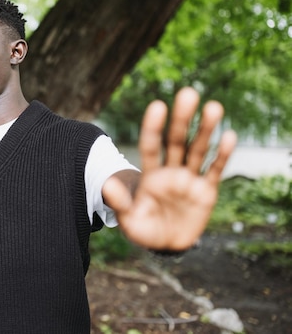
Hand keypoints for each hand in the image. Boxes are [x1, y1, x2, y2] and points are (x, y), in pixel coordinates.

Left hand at [102, 87, 236, 250]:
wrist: (165, 245)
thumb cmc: (144, 230)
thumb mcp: (129, 220)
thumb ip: (120, 203)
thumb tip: (107, 184)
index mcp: (150, 175)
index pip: (151, 146)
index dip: (153, 128)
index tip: (157, 106)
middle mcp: (170, 171)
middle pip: (177, 141)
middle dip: (182, 118)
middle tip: (188, 92)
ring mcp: (189, 179)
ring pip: (198, 149)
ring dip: (206, 129)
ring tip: (213, 106)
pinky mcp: (206, 191)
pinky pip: (214, 170)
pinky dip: (222, 155)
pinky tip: (229, 135)